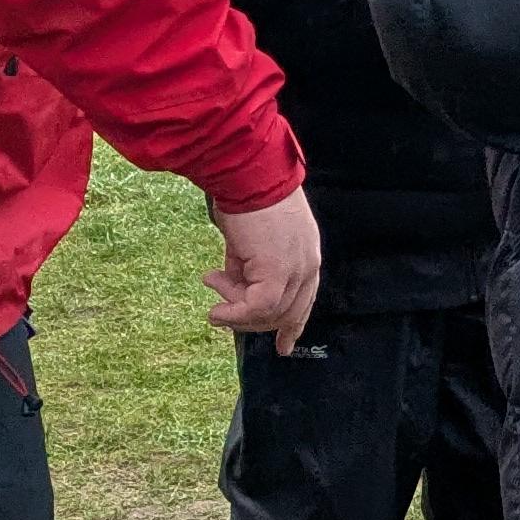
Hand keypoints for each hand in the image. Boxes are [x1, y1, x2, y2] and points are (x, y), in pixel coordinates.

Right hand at [208, 186, 323, 352]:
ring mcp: (297, 269)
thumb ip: (247, 265)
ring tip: (211, 285)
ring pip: (269, 313)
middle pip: (286, 312)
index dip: (293, 324)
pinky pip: (257, 307)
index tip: (284, 344)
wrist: (244, 174)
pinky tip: (215, 310)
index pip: (305, 299)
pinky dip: (234, 313)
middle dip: (250, 317)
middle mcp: (308, 264)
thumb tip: (233, 285)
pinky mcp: (279, 272)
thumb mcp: (249, 239)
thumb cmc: (244, 196)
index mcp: (307, 253)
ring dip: (235, 310)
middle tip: (218, 305)